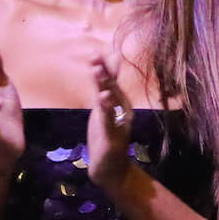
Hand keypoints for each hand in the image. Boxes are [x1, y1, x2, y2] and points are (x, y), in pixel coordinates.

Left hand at [86, 51, 133, 189]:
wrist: (111, 168)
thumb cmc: (106, 139)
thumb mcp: (104, 112)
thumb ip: (104, 93)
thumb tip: (102, 74)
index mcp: (120, 103)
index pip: (112, 81)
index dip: (106, 67)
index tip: (98, 51)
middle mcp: (123, 110)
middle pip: (112, 86)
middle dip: (104, 71)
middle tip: (96, 55)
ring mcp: (118, 122)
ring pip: (111, 99)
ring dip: (104, 84)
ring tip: (97, 70)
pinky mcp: (112, 135)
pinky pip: (108, 118)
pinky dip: (106, 106)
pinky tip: (102, 96)